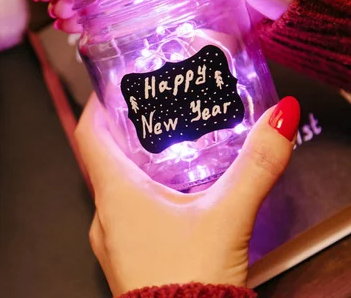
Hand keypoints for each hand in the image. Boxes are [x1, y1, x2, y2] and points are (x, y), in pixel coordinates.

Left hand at [74, 95, 299, 294]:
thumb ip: (254, 167)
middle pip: (103, 160)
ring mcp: (112, 241)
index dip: (96, 106)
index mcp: (115, 195)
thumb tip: (276, 121)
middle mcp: (105, 217)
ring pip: (115, 190)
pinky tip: (173, 200)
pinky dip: (142, 197)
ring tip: (166, 149)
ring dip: (134, 167)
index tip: (110, 87)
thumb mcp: (227, 218)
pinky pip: (126, 216)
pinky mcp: (127, 260)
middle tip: (149, 111)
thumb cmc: (188, 284)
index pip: (88, 135)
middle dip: (124, 133)